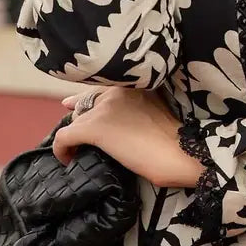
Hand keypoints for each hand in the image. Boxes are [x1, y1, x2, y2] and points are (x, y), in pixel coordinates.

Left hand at [54, 87, 203, 188]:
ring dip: (75, 136)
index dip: (86, 100)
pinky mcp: (93, 128)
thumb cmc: (181, 141)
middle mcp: (117, 90)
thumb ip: (139, 111)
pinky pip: (64, 137)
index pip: (102, 88)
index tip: (73, 107)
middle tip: (78, 138)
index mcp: (135, 85)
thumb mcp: (158, 114)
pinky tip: (68, 160)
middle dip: (81, 119)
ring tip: (77, 152)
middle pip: (86, 103)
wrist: (183, 152)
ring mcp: (104, 108)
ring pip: (75, 119)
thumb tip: (120, 126)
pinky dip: (62, 150)